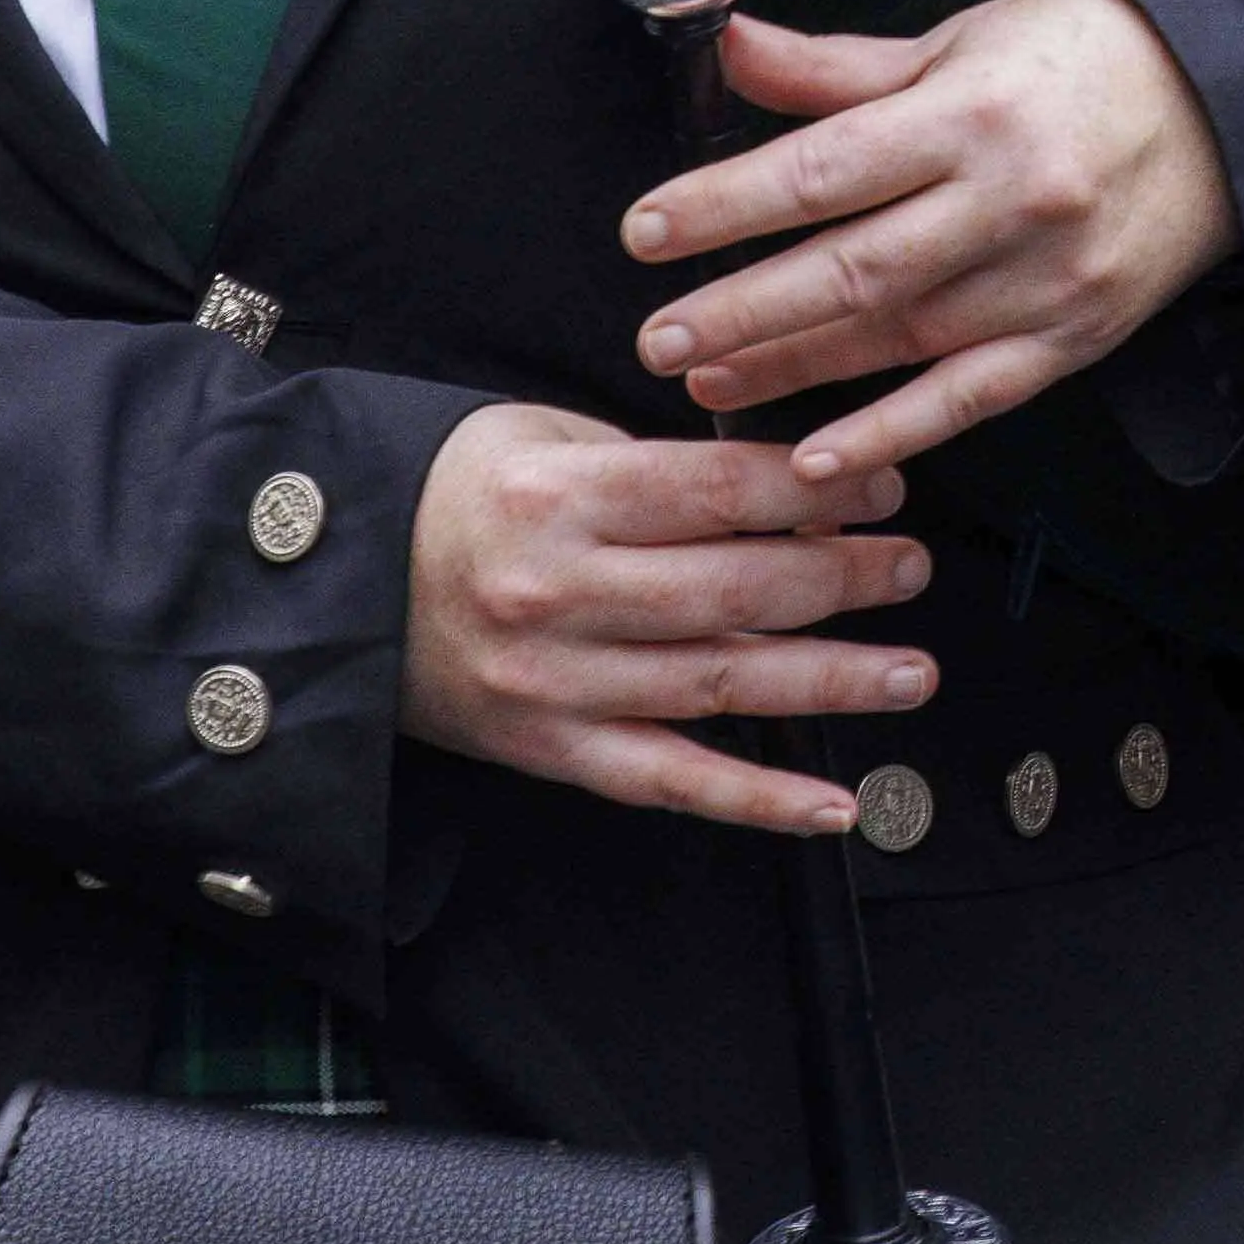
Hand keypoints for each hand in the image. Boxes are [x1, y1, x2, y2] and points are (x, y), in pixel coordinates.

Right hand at [401, 407, 931, 832]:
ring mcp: (556, 684)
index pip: (719, 493)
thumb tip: (781, 483)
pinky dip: (758, 800)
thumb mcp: (538, 437)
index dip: (816, 491)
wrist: (330, 585)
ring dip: (829, 684)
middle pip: (734, 592)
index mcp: (561, 500)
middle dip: (844, 580)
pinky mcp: (549, 750)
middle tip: (913, 567)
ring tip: (910, 674)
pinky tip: (834, 806)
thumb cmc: (450, 495)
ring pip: (719, 688)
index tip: (882, 486)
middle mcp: (561, 597)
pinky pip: (669, 783)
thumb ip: (650, 463)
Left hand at [625, 0, 1234, 478]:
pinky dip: (891, 434)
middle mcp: (1009, 200)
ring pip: (899, 341)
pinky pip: (970, 399)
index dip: (728, 204)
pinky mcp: (1075, 336)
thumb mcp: (959, 41)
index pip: (824, 168)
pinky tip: (818, 460)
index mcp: (971, 113)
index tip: (646, 231)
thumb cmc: (1081, 58)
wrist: (1230, 104)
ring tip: (707, 384)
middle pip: (852, 268)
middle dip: (742, 310)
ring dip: (794, 372)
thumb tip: (729, 48)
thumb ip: (839, 68)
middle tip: (655, 339)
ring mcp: (1046, 279)